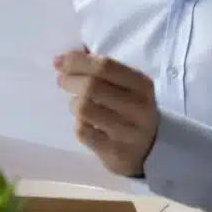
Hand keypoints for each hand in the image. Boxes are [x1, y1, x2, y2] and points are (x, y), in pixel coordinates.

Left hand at [54, 50, 158, 176]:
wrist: (151, 150)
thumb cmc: (131, 110)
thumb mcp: (127, 87)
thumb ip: (101, 70)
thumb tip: (63, 59)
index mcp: (142, 85)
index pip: (105, 66)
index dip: (78, 61)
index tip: (59, 61)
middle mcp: (138, 107)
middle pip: (92, 86)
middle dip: (70, 80)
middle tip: (62, 81)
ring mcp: (128, 132)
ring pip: (84, 109)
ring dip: (74, 104)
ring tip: (77, 105)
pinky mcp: (115, 152)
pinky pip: (83, 132)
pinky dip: (79, 124)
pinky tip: (85, 124)